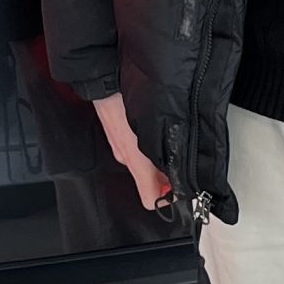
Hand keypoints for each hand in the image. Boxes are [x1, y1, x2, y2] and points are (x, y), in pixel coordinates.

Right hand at [92, 92, 170, 211]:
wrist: (103, 83)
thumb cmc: (122, 104)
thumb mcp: (151, 131)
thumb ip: (165, 156)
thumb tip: (179, 172)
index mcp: (135, 163)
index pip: (150, 200)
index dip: (167, 197)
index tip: (181, 188)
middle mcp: (125, 158)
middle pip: (149, 180)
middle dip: (165, 174)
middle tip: (180, 161)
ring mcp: (119, 146)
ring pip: (143, 162)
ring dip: (157, 156)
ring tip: (168, 140)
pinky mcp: (117, 134)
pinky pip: (135, 146)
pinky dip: (146, 143)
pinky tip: (153, 127)